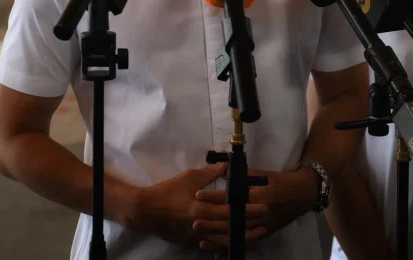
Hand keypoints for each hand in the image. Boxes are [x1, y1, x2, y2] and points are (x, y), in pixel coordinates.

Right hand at [133, 162, 267, 249]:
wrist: (147, 211)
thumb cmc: (168, 191)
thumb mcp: (189, 177)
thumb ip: (210, 173)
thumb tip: (227, 164)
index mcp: (202, 208)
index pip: (231, 210)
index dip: (248, 210)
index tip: (263, 207)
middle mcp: (202, 225)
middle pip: (230, 228)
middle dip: (249, 226)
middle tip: (265, 223)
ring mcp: (197, 237)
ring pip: (224, 241)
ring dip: (241, 240)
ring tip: (257, 239)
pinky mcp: (191, 243)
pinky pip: (212, 247)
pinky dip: (224, 248)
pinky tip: (234, 246)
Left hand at [194, 167, 315, 252]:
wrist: (301, 194)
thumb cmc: (278, 180)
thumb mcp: (261, 174)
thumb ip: (242, 175)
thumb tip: (222, 170)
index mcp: (258, 194)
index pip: (232, 196)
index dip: (214, 196)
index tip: (198, 195)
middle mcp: (259, 212)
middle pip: (232, 220)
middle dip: (212, 222)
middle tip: (194, 222)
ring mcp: (263, 225)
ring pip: (238, 235)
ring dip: (219, 239)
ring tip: (201, 241)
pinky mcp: (265, 234)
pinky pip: (246, 244)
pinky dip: (232, 249)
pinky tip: (218, 254)